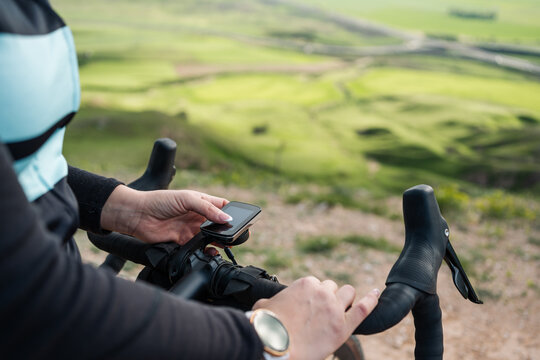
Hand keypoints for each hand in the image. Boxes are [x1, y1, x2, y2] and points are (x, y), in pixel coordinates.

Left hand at [100, 185, 230, 243]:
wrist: (138, 215)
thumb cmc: (160, 200)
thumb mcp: (187, 199)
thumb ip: (208, 209)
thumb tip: (227, 218)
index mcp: (201, 202)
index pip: (223, 206)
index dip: (232, 212)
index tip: (241, 219)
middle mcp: (198, 216)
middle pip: (219, 224)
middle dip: (227, 229)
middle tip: (234, 235)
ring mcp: (191, 229)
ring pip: (211, 237)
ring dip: (218, 241)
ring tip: (225, 244)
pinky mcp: (184, 241)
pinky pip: (199, 248)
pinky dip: (206, 251)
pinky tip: (211, 252)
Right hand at [253, 277, 379, 359]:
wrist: (273, 344)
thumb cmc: (266, 326)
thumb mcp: (264, 305)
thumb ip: (274, 300)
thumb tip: (269, 304)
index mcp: (305, 284)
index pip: (316, 283)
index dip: (314, 295)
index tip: (309, 305)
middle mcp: (322, 293)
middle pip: (333, 287)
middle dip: (328, 297)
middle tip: (320, 312)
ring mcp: (334, 309)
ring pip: (348, 293)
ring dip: (344, 300)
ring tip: (337, 311)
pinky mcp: (342, 327)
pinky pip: (363, 309)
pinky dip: (372, 300)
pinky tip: (376, 294)